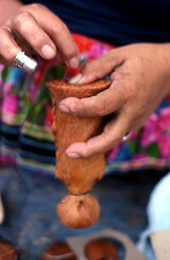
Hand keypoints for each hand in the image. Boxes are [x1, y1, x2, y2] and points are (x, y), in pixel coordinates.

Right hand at [0, 3, 78, 66]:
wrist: (7, 37)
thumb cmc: (31, 40)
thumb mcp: (49, 43)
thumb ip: (61, 50)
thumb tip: (73, 62)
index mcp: (41, 15)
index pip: (57, 27)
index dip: (67, 46)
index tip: (73, 64)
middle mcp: (24, 16)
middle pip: (32, 22)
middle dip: (42, 39)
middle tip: (51, 55)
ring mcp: (8, 26)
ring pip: (15, 30)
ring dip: (23, 47)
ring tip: (33, 64)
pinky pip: (2, 45)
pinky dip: (11, 55)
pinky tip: (20, 64)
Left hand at [59, 43, 169, 157]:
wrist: (168, 70)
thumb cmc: (142, 60)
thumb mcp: (118, 56)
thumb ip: (94, 68)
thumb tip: (73, 83)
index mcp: (127, 92)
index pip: (101, 106)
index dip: (80, 108)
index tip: (62, 105)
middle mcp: (131, 111)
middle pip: (110, 138)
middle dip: (89, 149)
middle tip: (68, 151)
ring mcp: (134, 120)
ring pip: (112, 139)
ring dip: (93, 148)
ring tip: (72, 149)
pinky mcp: (133, 123)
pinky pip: (114, 133)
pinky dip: (100, 139)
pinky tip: (86, 136)